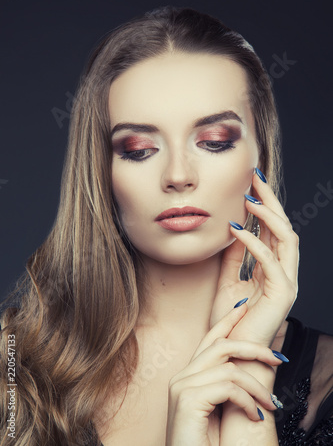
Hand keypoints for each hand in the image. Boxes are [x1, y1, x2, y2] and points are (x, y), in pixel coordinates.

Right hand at [165, 303, 282, 445]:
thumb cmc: (206, 444)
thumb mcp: (221, 409)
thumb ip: (228, 386)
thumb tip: (251, 366)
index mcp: (188, 377)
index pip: (209, 339)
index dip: (227, 321)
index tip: (244, 307)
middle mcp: (181, 377)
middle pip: (221, 346)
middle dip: (254, 348)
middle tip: (279, 359)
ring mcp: (182, 386)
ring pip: (230, 369)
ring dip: (257, 387)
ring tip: (271, 405)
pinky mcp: (187, 399)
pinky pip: (229, 387)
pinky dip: (248, 401)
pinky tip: (254, 416)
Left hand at [210, 169, 298, 345]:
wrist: (232, 354)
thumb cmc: (230, 322)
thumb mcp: (227, 280)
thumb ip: (233, 257)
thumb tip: (231, 230)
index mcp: (272, 268)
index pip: (272, 229)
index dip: (263, 205)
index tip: (249, 184)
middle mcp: (284, 272)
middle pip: (283, 227)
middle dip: (271, 200)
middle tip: (255, 178)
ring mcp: (287, 282)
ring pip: (287, 238)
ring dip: (268, 215)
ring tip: (249, 197)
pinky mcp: (283, 294)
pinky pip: (271, 261)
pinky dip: (254, 242)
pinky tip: (237, 230)